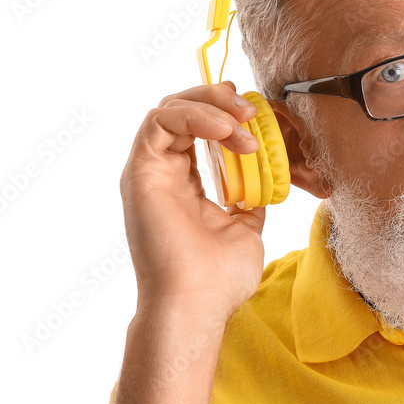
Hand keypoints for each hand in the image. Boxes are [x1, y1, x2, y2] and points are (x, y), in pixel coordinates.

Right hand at [120, 81, 265, 321]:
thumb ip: (248, 203)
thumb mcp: (245, 230)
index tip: (258, 116)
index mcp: (184, 184)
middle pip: (181, 110)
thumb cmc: (218, 279)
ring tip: (244, 121)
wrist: (198, 304)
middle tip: (252, 109)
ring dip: (212, 105)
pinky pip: (160, 122)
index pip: (198, 130)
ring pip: (168, 108)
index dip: (226, 113)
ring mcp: (149, 172)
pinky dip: (196, 115)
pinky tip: (227, 130)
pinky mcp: (140, 172)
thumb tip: (263, 186)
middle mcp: (163, 173)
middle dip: (219, 100)